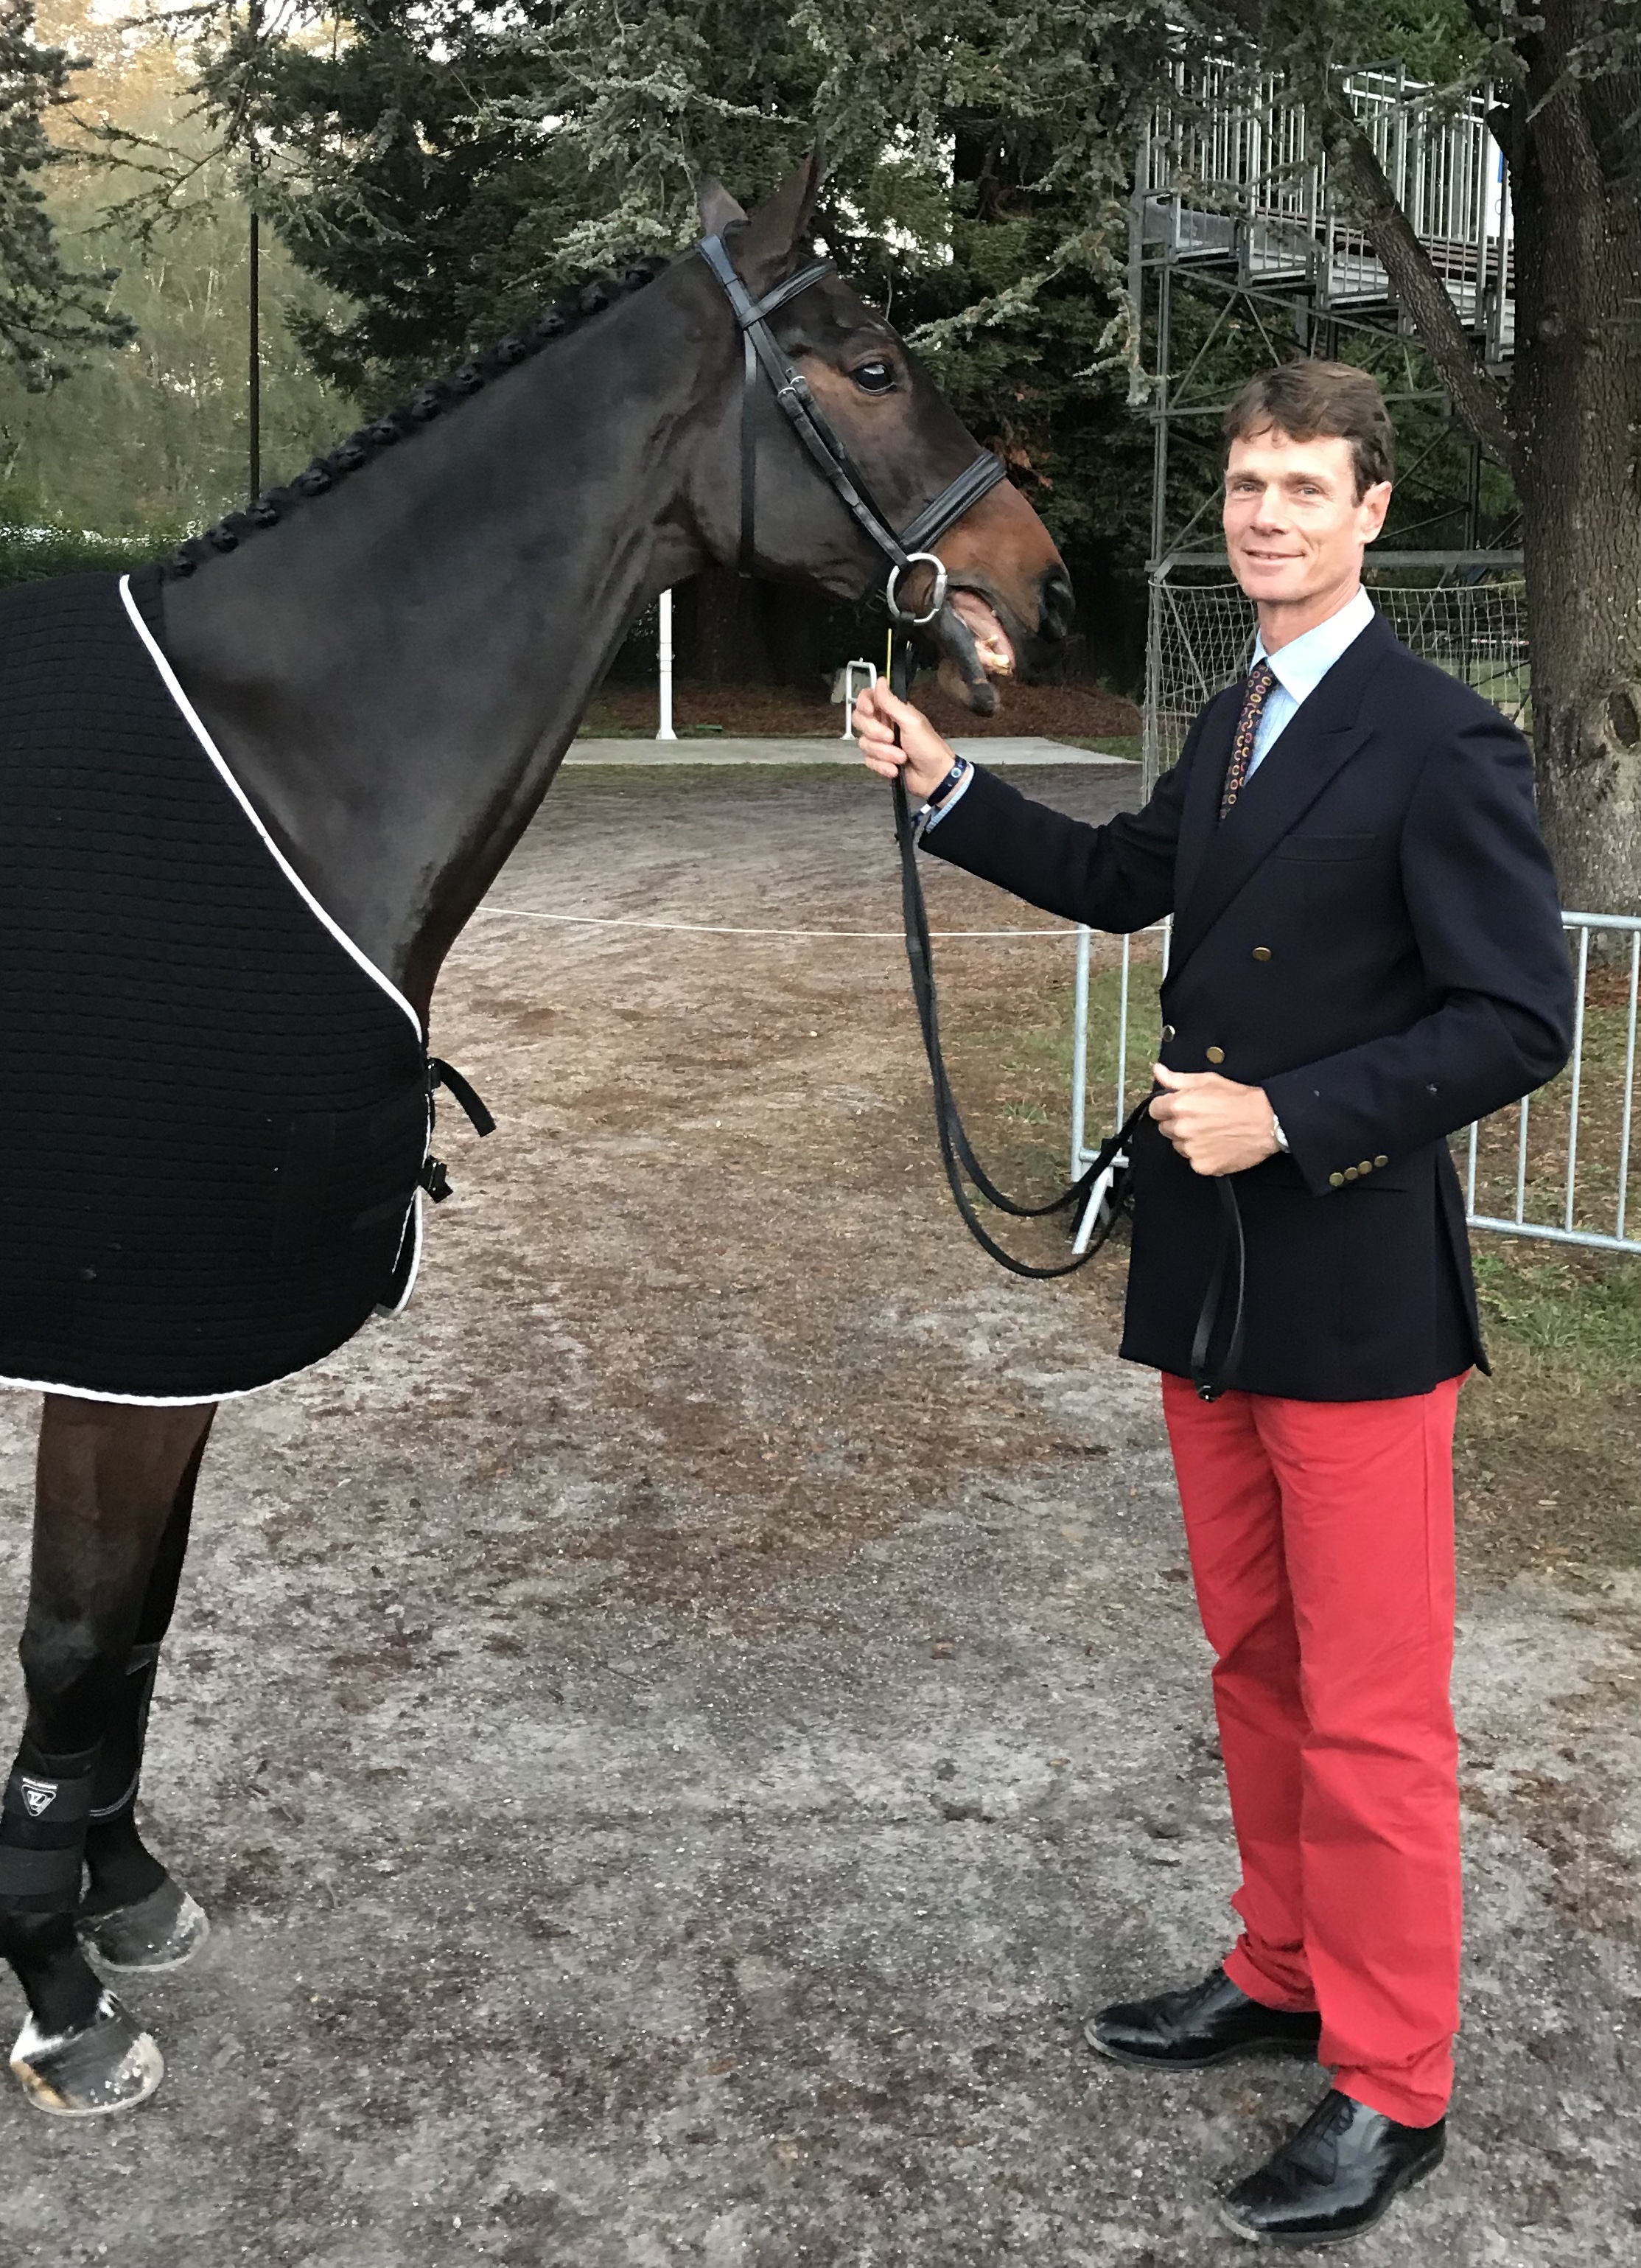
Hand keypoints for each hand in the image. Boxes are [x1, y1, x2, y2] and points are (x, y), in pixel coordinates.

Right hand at [853, 680, 956, 800]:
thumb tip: (880, 680)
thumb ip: (892, 702)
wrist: (934, 777)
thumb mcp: (911, 721)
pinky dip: (882, 766)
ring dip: (884, 753)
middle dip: (874, 732)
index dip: (864, 703)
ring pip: (864, 743)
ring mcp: (880, 743)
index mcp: (892, 710)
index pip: (867, 698)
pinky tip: (895, 769)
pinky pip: (868, 760)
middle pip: (860, 720)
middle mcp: (883, 724)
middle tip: (892, 738)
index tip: (870, 711)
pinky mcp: (879, 760)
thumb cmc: (928, 747)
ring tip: (901, 758)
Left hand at [1149, 1064, 1279, 1176]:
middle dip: (1178, 1123)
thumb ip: (1177, 1079)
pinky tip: (1217, 1144)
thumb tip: (1159, 1071)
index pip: (1155, 1109)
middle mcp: (1182, 1129)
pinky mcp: (1202, 1165)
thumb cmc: (1240, 1100)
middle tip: (1200, 1118)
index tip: (1178, 1107)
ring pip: (1178, 1146)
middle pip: (1165, 1128)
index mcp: (1179, 1105)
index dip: (1166, 1107)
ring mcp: (1191, 1149)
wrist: (1267, 1122)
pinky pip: (1193, 1161)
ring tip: (1211, 1131)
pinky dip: (1202, 1155)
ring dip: (1188, 1140)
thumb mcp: (1208, 1080)